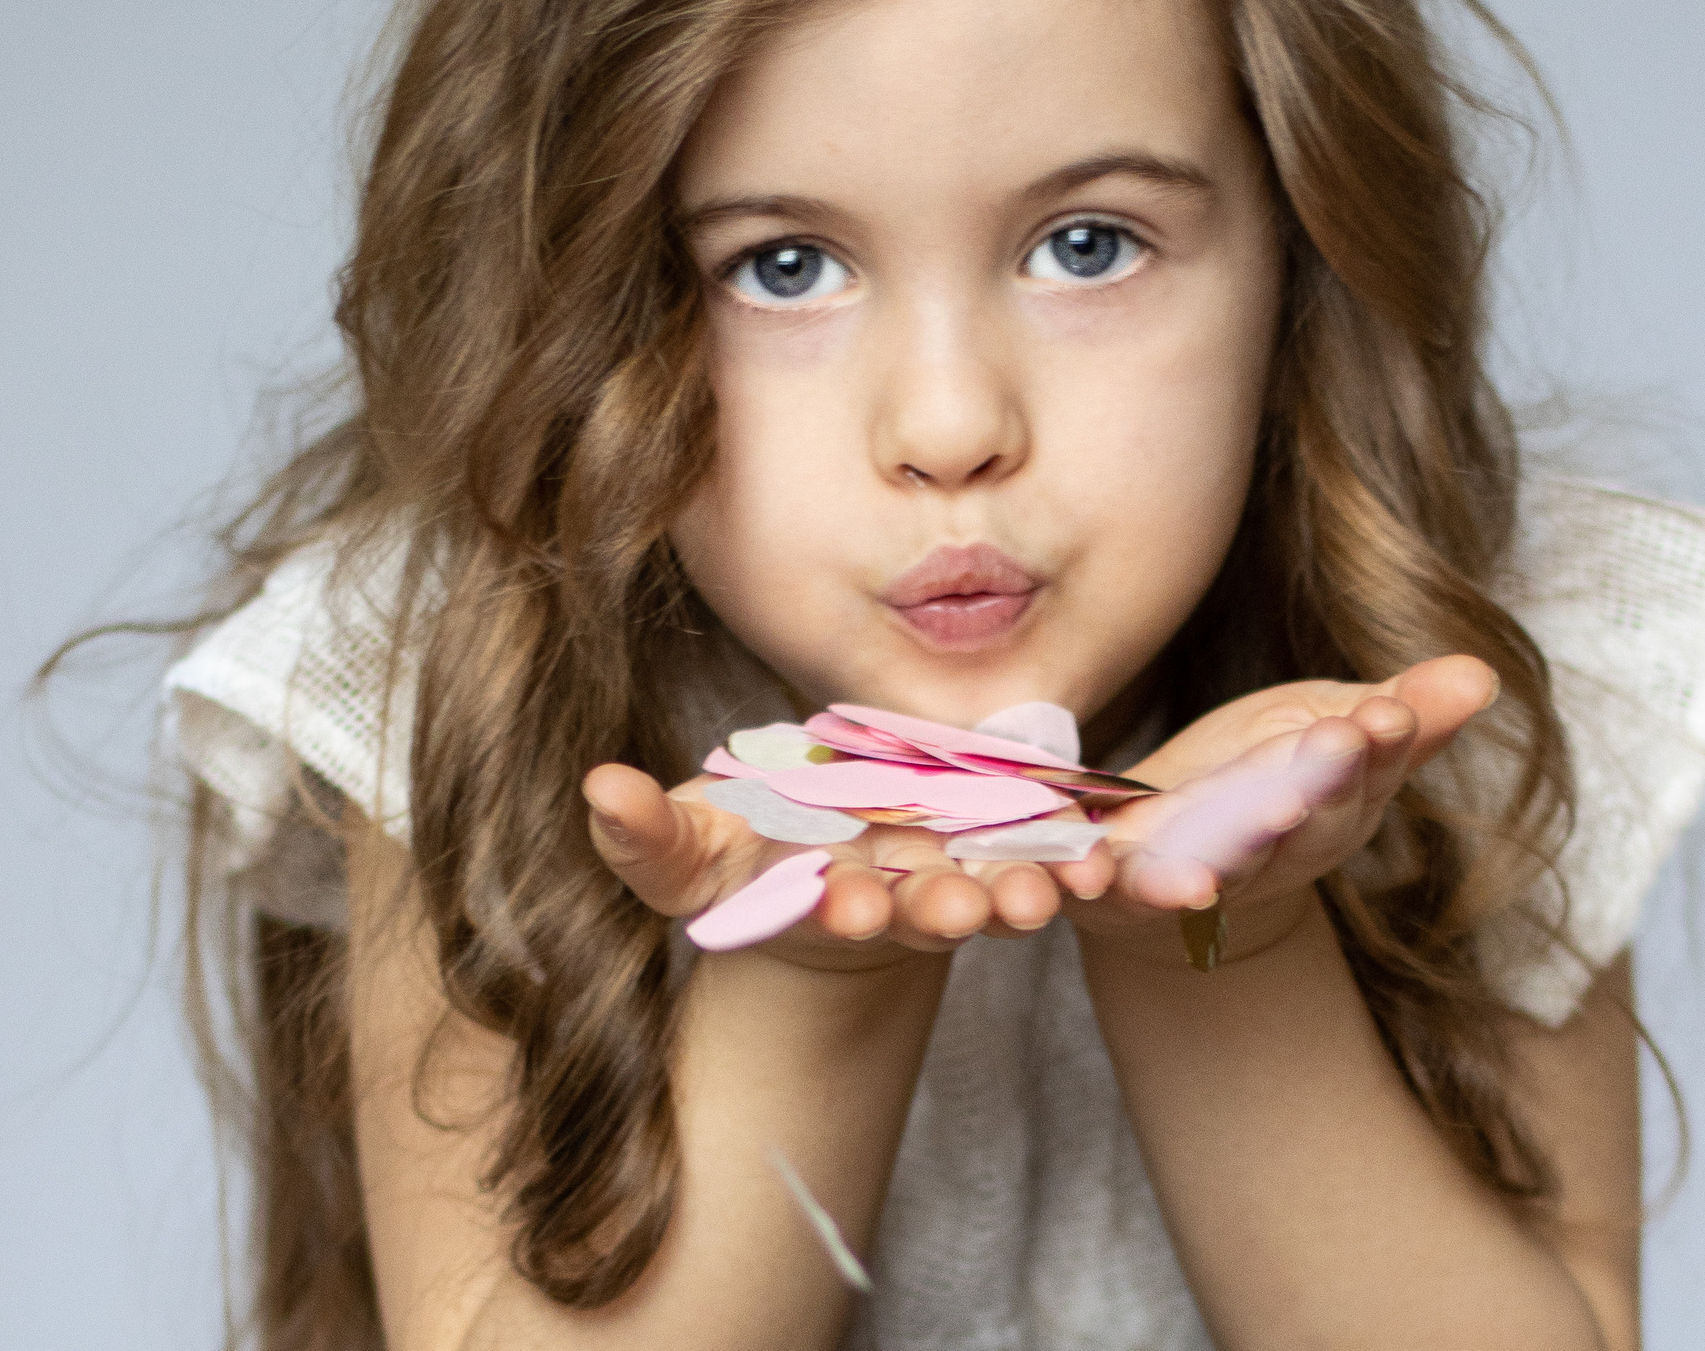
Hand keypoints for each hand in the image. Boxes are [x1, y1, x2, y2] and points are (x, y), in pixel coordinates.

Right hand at [582, 766, 1117, 972]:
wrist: (830, 850)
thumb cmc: (743, 847)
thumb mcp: (688, 847)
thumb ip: (645, 835)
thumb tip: (596, 791)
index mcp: (822, 897)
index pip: (831, 907)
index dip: (841, 907)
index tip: (849, 901)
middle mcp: (896, 898)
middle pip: (924, 909)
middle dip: (945, 911)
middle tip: (965, 909)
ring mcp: (957, 877)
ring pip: (996, 890)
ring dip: (1023, 895)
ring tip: (1050, 891)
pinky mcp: (1008, 847)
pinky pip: (1050, 857)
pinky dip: (1078, 864)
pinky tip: (1109, 861)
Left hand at [1066, 655, 1499, 964]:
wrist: (1154, 848)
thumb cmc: (1254, 775)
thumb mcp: (1329, 724)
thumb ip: (1401, 711)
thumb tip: (1483, 673)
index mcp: (1331, 817)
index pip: (1362, 783)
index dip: (1380, 752)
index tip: (1388, 713)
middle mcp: (1271, 861)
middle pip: (1302, 829)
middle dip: (1319, 785)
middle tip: (1338, 741)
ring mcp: (1194, 880)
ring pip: (1216, 868)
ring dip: (1229, 849)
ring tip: (1257, 817)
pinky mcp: (1116, 890)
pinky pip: (1112, 888)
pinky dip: (1102, 878)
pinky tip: (1090, 866)